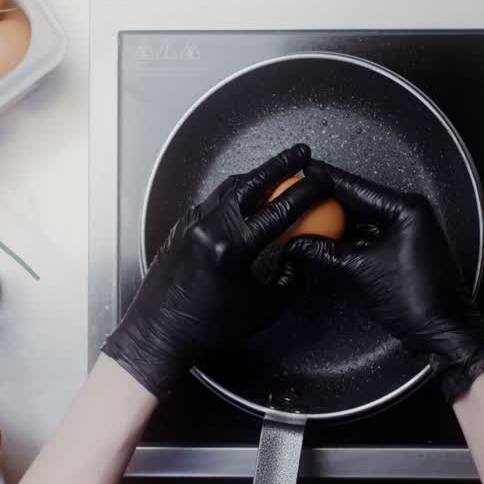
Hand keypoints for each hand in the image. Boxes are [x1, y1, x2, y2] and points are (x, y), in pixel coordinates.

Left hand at [103, 144, 328, 397]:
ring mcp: (192, 223)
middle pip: (252, 182)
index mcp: (232, 248)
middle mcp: (209, 227)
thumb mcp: (264, 309)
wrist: (160, 331)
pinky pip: (212, 201)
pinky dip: (234, 194)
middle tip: (301, 153)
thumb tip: (300, 254)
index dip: (306, 192)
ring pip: (229, 187)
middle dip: (281, 164)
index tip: (323, 182)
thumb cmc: (211, 327)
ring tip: (277, 171)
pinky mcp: (181, 226)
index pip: (279, 209)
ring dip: (256, 176)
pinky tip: (246, 198)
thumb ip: (291, 279)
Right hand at [287, 160, 483, 401]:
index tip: (303, 171)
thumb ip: (326, 252)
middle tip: (298, 197)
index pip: (356, 186)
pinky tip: (326, 240)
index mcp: (406, 208)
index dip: (326, 178)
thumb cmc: (419, 301)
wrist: (443, 333)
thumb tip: (298, 244)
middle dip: (327, 201)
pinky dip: (348, 239)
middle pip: (358, 200)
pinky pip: (370, 236)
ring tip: (306, 219)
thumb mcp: (362, 271)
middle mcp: (410, 214)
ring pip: (363, 219)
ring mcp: (408, 232)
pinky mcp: (404, 250)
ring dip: (336, 222)